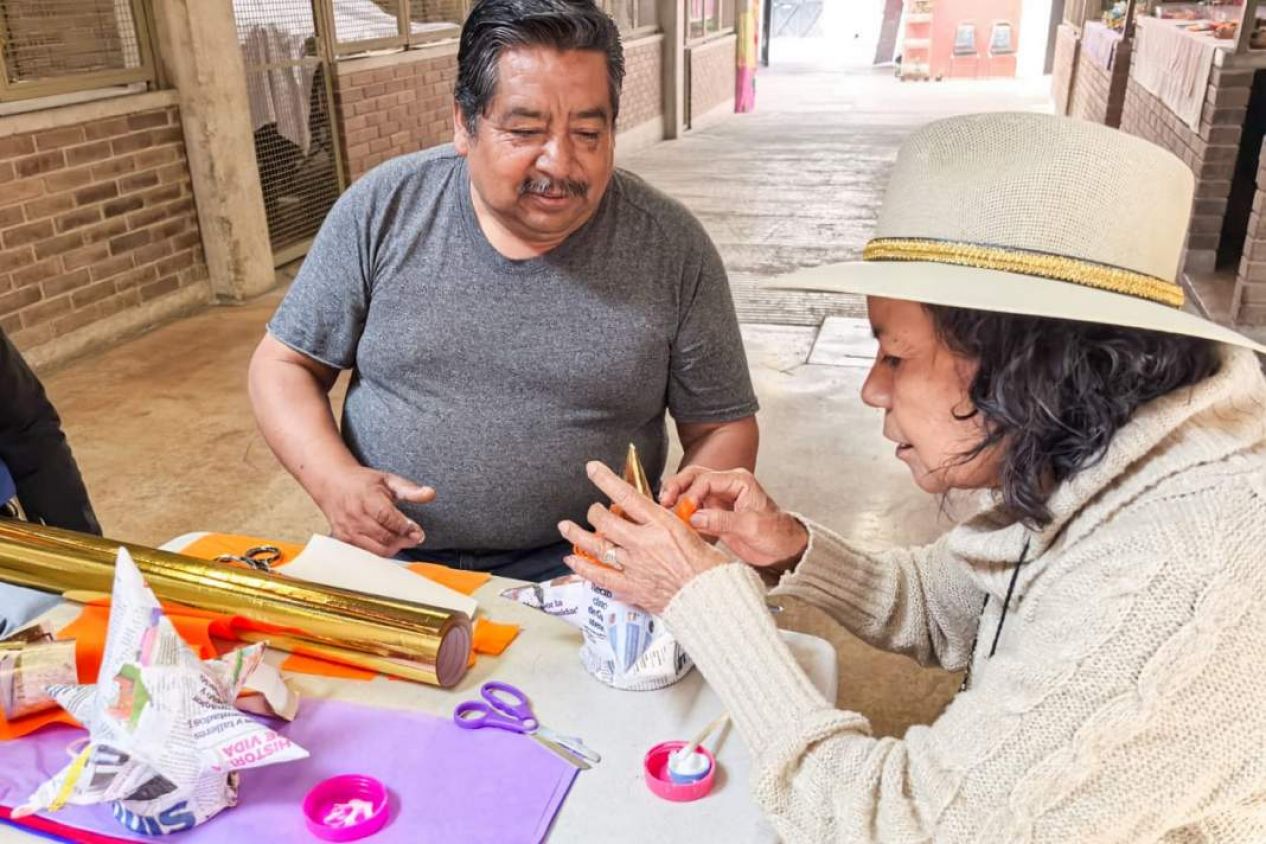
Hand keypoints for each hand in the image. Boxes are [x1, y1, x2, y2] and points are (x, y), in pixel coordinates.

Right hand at [316, 467, 434, 557]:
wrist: (333, 484)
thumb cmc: (362, 483)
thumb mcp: (388, 480)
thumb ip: (410, 490)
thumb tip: (430, 494)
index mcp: (366, 498)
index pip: (387, 517)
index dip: (405, 526)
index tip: (418, 530)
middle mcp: (354, 516)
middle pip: (384, 537)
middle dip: (404, 540)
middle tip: (415, 537)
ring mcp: (347, 530)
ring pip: (376, 550)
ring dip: (394, 547)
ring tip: (403, 539)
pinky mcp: (342, 541)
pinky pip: (366, 554)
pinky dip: (380, 551)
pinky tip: (388, 543)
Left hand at [558, 461, 730, 613]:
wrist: (711, 599)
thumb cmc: (708, 568)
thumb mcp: (693, 533)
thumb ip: (669, 524)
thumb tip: (655, 516)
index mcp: (661, 525)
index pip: (626, 496)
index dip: (605, 479)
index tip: (592, 468)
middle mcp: (643, 543)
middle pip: (606, 521)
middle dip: (595, 512)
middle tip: (593, 510)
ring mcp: (634, 565)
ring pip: (597, 545)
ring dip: (577, 534)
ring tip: (565, 526)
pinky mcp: (631, 587)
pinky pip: (599, 576)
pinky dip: (582, 568)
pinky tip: (572, 560)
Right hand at [659, 466, 807, 569]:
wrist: (783, 550)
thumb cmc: (775, 533)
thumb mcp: (751, 526)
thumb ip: (722, 520)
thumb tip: (695, 517)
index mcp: (738, 481)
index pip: (706, 479)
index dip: (692, 493)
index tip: (685, 509)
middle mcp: (726, 486)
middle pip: (694, 477)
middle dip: (677, 487)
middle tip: (664, 501)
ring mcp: (719, 500)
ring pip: (690, 491)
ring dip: (676, 499)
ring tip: (664, 510)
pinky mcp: (714, 515)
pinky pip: (693, 510)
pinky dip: (682, 514)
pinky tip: (674, 522)